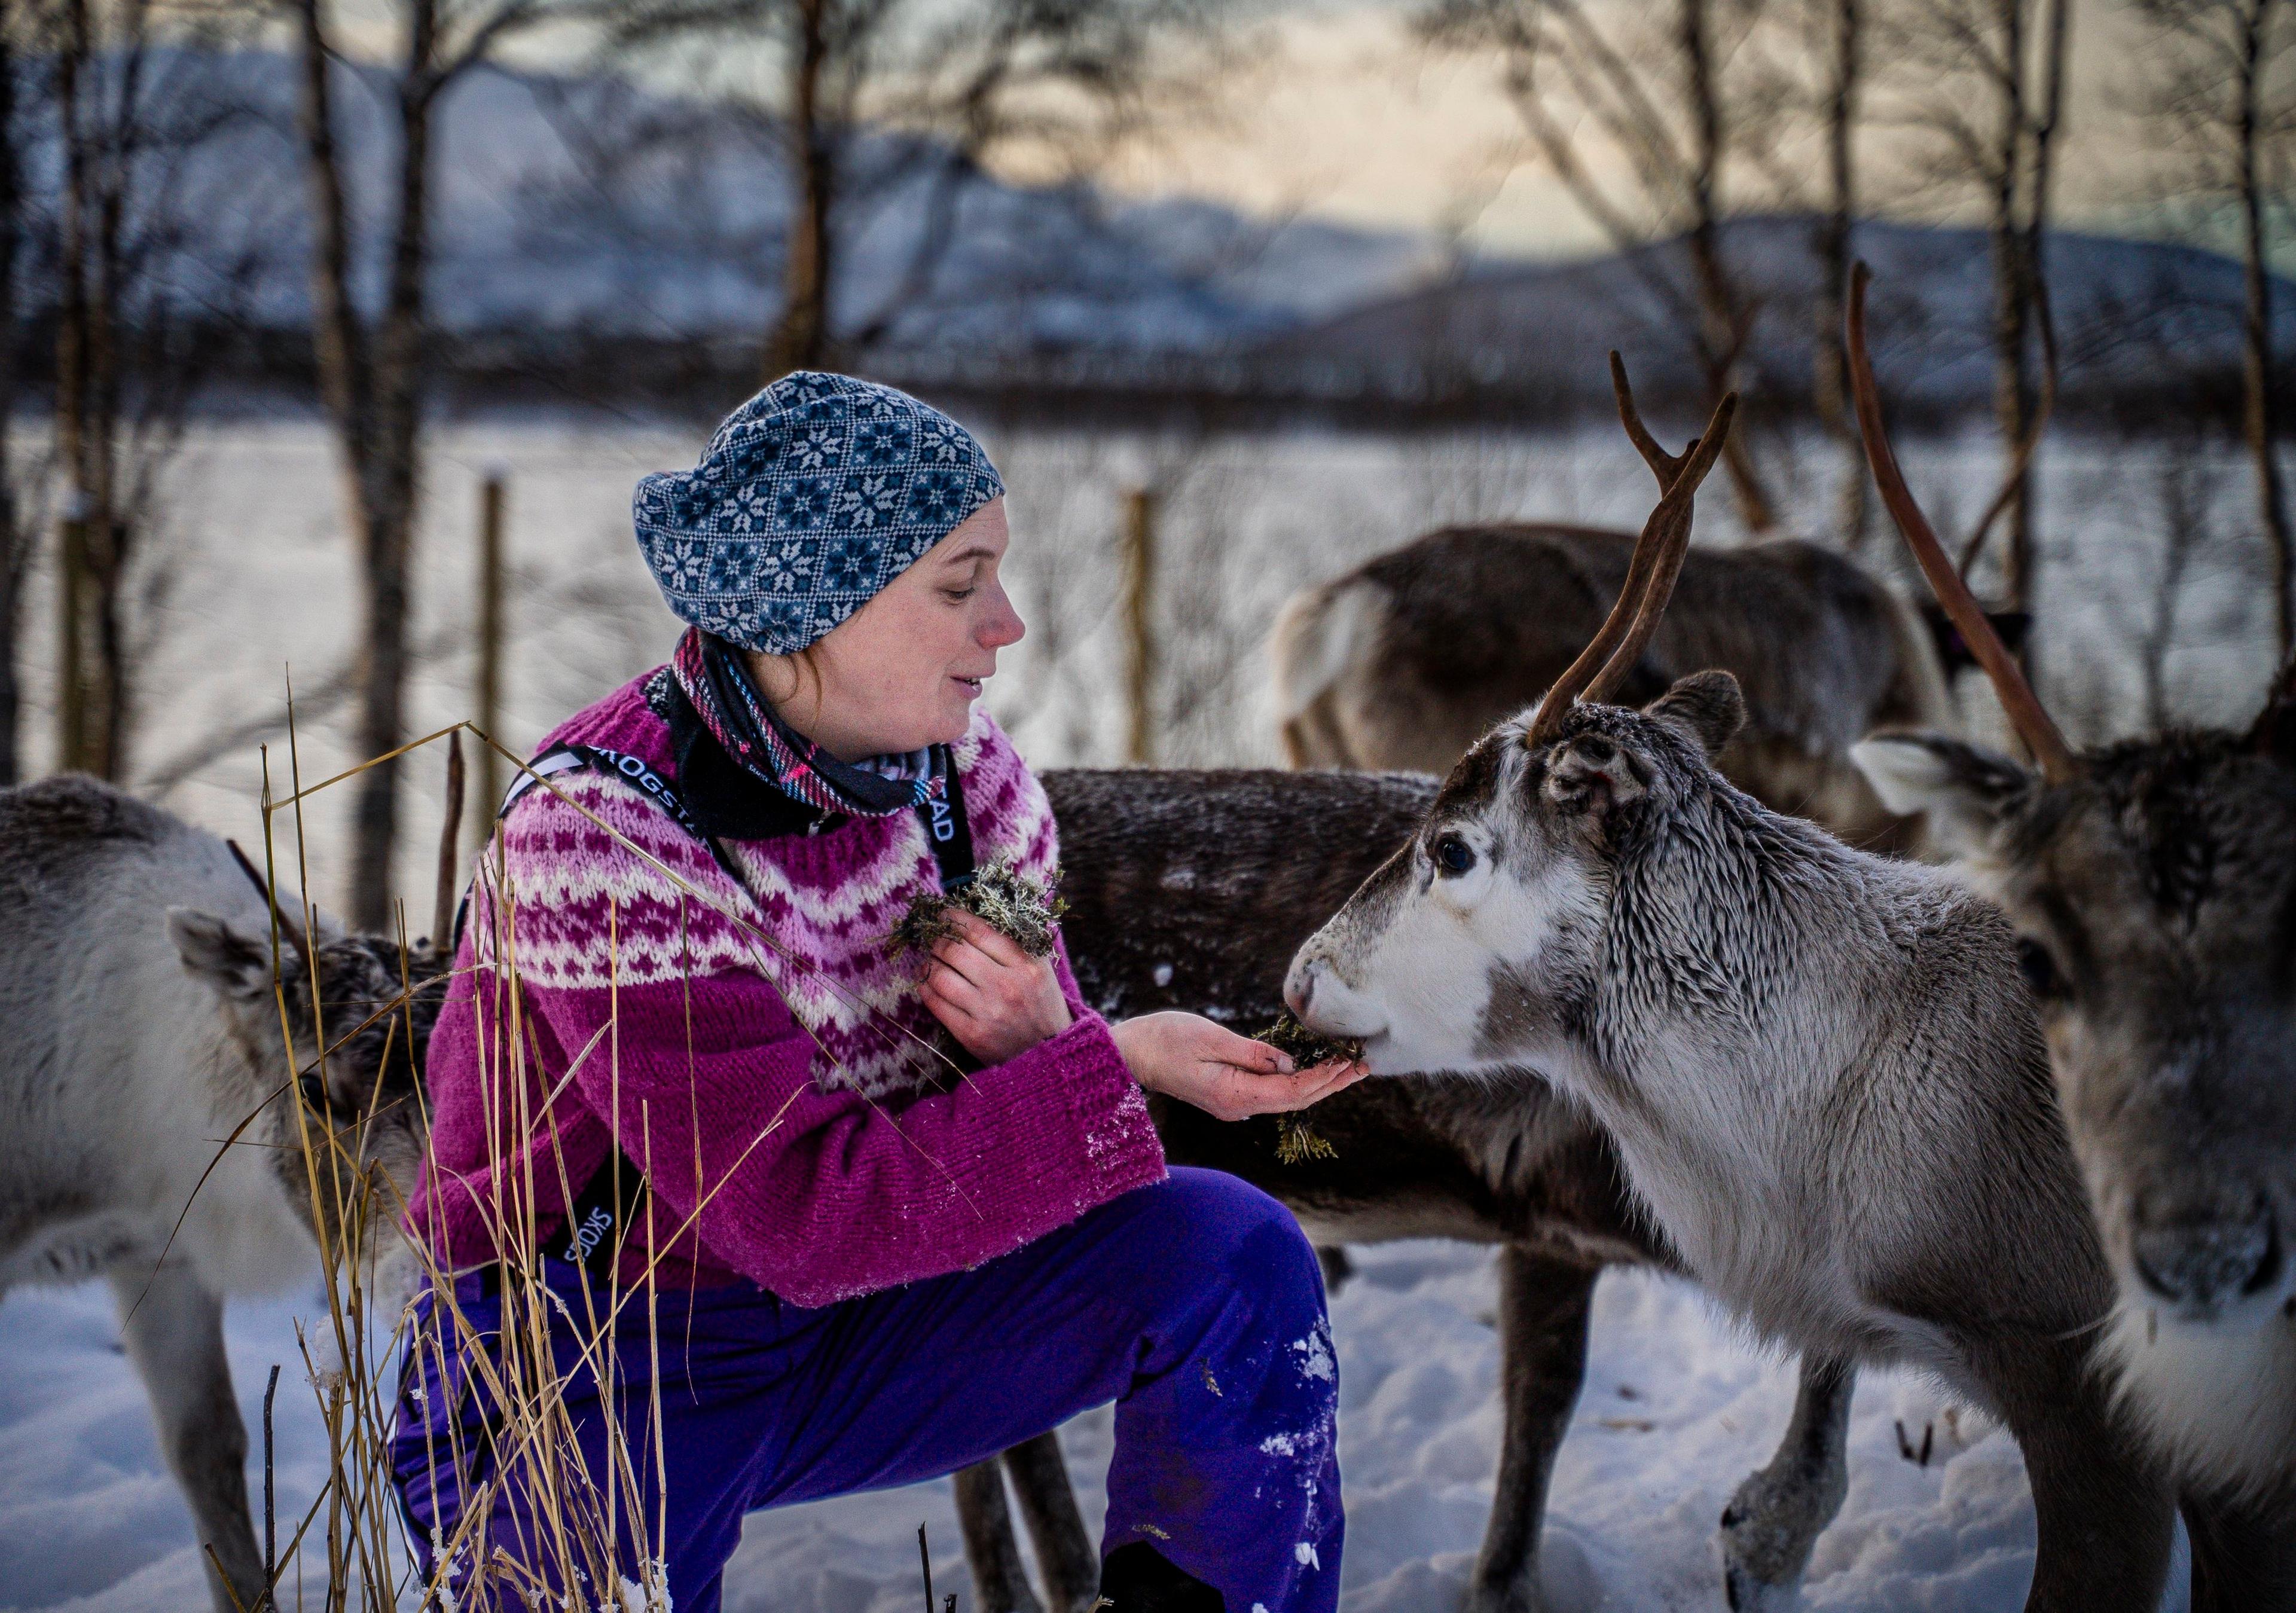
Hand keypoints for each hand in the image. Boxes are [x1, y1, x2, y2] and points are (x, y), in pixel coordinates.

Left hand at [920, 910, 1074, 1064]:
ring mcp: (988, 1012)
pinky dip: (925, 987)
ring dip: (928, 963)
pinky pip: (936, 1004)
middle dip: (938, 939)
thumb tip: (979, 912)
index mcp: (1026, 965)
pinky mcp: (972, 1035)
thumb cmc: (1041, 1002)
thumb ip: (1017, 939)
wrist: (1049, 1052)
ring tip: (929, 959)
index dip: (956, 919)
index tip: (946, 915)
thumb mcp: (1041, 966)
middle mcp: (1006, 987)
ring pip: (940, 976)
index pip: (980, 931)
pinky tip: (927, 982)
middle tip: (934, 937)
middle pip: (955, 951)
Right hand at [1111, 1011, 1368, 1122]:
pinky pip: (1270, 1092)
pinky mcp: (1227, 1095)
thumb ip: (1253, 1054)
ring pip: (1284, 1098)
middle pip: (1295, 1099)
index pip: (1292, 1091)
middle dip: (1331, 1083)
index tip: (1351, 1062)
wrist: (1129, 1054)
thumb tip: (1290, 1063)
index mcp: (1234, 1096)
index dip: (1325, 1078)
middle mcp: (1237, 1108)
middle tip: (1364, 1065)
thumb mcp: (1211, 1038)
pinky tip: (1311, 1070)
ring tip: (1347, 1067)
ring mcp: (1232, 1105)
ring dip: (1317, 1083)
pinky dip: (1296, 1081)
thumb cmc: (1165, 1039)